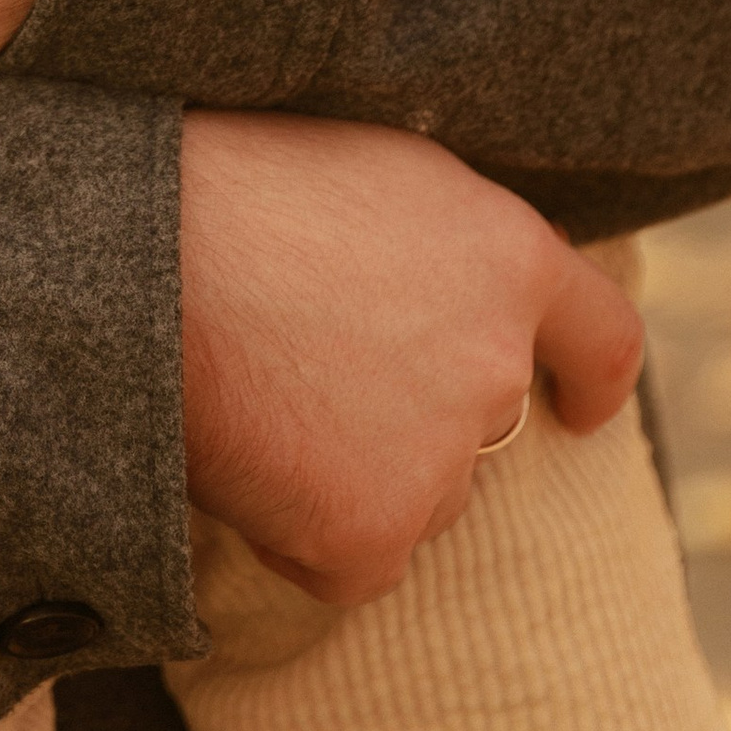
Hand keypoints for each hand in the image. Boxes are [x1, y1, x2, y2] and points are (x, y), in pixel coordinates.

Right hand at [178, 112, 642, 605]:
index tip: (582, 408)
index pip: (600, 335)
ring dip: (358, 471)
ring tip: (262, 393)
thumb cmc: (229, 182)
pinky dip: (302, 533)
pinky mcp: (369, 536)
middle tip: (310, 367)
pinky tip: (245, 463)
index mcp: (508, 255)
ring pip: (417, 494)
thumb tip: (462, 289)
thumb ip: (446, 239)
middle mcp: (495, 364)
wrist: (130, 253)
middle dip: (415, 413)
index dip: (592, 378)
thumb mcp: (372, 167)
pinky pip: (352, 563)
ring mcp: (438, 459)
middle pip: (481, 423)